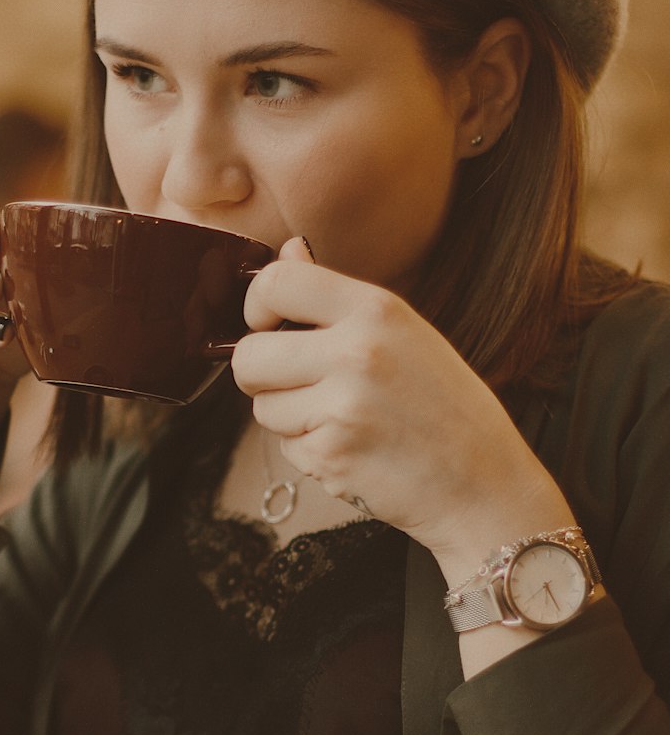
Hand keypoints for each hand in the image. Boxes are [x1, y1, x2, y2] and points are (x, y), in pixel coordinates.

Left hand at [232, 238, 571, 576]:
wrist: (485, 485)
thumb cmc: (446, 408)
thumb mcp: (404, 333)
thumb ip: (336, 296)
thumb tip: (288, 250)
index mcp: (376, 309)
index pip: (275, 282)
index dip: (256, 307)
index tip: (268, 326)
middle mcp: (357, 351)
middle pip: (249, 355)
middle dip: (263, 376)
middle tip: (304, 387)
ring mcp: (342, 406)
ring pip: (262, 407)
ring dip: (290, 419)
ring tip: (346, 421)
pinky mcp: (332, 455)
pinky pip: (285, 449)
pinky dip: (310, 453)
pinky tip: (355, 450)